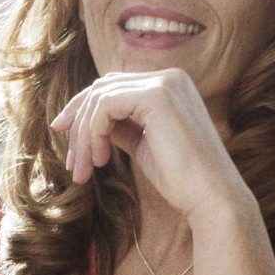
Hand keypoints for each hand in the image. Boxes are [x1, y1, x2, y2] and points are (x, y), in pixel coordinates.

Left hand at [47, 67, 260, 231]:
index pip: (114, 86)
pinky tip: (100, 161)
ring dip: (83, 136)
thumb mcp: (143, 145)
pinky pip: (105, 106)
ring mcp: (164, 83)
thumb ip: (122, 126)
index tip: (63, 135)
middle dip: (78, 124)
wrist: (211, 197)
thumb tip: (91, 122)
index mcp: (170, 85)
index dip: (83, 110)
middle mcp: (169, 77)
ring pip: (100, 98)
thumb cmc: (182, 179)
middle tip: (71, 163)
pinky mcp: (157, 96)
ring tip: (83, 171)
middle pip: (103, 87)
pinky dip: (93, 134)